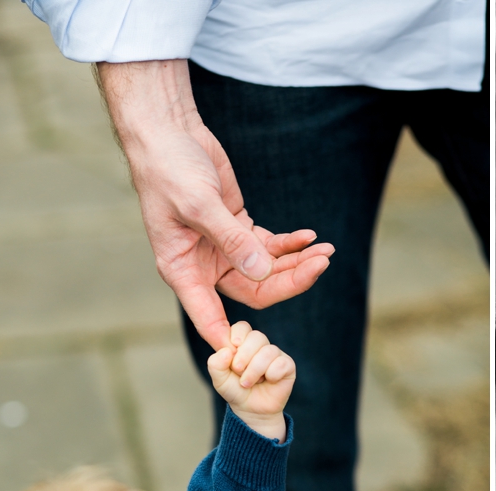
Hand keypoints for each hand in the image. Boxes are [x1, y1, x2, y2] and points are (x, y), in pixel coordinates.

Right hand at [96, 60, 333, 350]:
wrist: (169, 132)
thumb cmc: (169, 169)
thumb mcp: (199, 204)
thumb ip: (231, 239)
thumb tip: (262, 272)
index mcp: (182, 270)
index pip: (212, 316)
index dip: (235, 337)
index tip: (259, 352)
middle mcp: (204, 266)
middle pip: (255, 291)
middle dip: (290, 281)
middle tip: (321, 265)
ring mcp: (224, 249)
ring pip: (267, 270)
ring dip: (297, 262)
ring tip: (326, 250)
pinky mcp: (239, 230)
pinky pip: (270, 247)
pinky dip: (291, 243)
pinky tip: (311, 237)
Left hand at [207, 321, 294, 440]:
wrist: (250, 410)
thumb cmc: (235, 391)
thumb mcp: (219, 379)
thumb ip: (215, 364)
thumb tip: (226, 350)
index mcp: (243, 344)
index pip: (243, 327)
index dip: (238, 334)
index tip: (233, 348)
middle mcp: (260, 346)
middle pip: (256, 336)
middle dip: (244, 355)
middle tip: (238, 371)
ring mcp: (275, 355)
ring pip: (268, 351)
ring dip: (255, 370)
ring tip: (247, 383)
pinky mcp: (287, 366)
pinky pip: (281, 363)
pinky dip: (271, 375)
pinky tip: (268, 381)